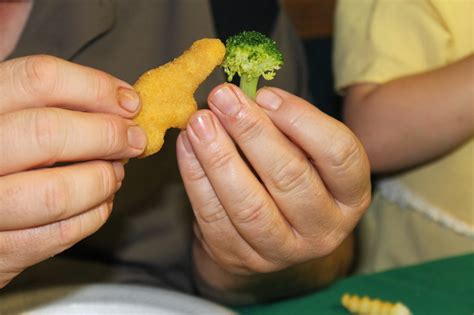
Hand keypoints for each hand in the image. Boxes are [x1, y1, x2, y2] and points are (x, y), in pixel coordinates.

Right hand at [0, 55, 145, 287]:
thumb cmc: (1, 157)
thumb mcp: (14, 119)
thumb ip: (55, 106)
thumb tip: (124, 106)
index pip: (39, 78)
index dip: (95, 87)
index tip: (130, 103)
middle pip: (49, 132)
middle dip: (107, 135)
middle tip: (134, 140)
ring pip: (57, 192)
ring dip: (101, 180)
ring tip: (114, 173)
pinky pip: (60, 234)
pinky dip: (94, 215)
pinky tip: (100, 201)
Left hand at [177, 84, 369, 291]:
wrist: (267, 233)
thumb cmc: (291, 178)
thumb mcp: (305, 153)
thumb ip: (288, 126)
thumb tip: (250, 98)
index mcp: (351, 195)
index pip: (339, 154)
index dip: (301, 120)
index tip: (265, 95)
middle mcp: (325, 229)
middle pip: (291, 178)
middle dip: (252, 133)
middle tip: (223, 98)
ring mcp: (283, 251)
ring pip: (249, 205)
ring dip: (219, 158)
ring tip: (199, 122)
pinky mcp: (241, 258)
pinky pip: (214, 218)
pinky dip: (196, 178)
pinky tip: (187, 146)